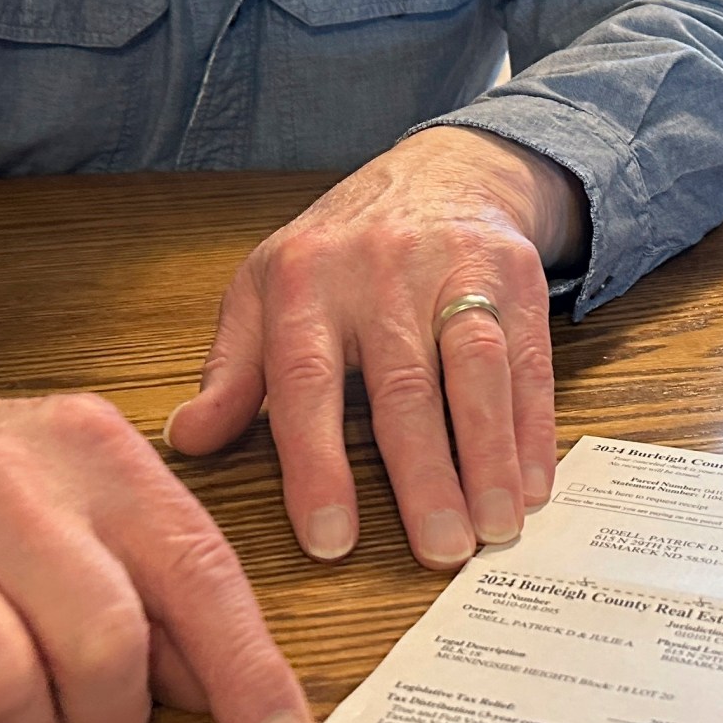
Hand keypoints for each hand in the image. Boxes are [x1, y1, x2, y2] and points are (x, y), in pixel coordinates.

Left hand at [165, 126, 588, 568]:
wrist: (441, 171)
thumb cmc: (341, 249)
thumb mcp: (266, 289)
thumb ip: (232, 369)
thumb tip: (188, 439)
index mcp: (306, 282)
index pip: (306, 379)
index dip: (317, 463)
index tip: (331, 540)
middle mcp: (381, 272)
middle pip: (404, 385)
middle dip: (424, 475)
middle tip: (440, 552)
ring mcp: (455, 268)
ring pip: (476, 369)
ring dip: (490, 456)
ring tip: (495, 528)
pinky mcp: (516, 275)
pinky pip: (528, 360)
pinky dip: (534, 427)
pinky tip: (535, 484)